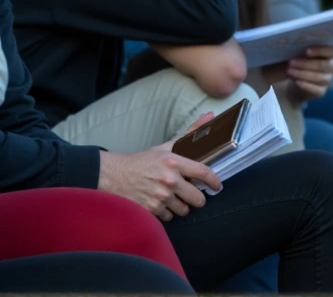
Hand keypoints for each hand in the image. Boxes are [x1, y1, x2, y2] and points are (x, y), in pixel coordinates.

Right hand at [98, 114, 221, 220]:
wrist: (114, 175)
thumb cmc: (142, 161)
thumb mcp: (165, 146)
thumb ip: (190, 133)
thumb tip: (210, 116)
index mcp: (173, 162)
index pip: (203, 172)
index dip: (214, 181)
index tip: (217, 186)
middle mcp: (169, 180)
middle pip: (198, 199)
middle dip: (197, 198)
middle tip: (191, 194)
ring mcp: (160, 196)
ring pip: (184, 210)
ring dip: (180, 206)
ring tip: (172, 197)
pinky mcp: (152, 209)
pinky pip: (170, 217)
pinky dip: (167, 212)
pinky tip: (160, 202)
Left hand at [282, 46, 332, 103]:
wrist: (295, 81)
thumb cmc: (298, 61)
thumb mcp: (299, 53)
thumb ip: (300, 48)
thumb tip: (291, 44)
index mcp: (328, 54)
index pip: (330, 50)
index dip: (319, 50)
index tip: (306, 51)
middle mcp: (331, 66)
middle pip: (322, 65)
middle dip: (305, 63)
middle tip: (290, 62)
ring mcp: (327, 80)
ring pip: (319, 77)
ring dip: (302, 74)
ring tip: (289, 71)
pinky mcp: (321, 91)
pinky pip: (316, 90)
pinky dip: (305, 85)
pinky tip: (296, 82)